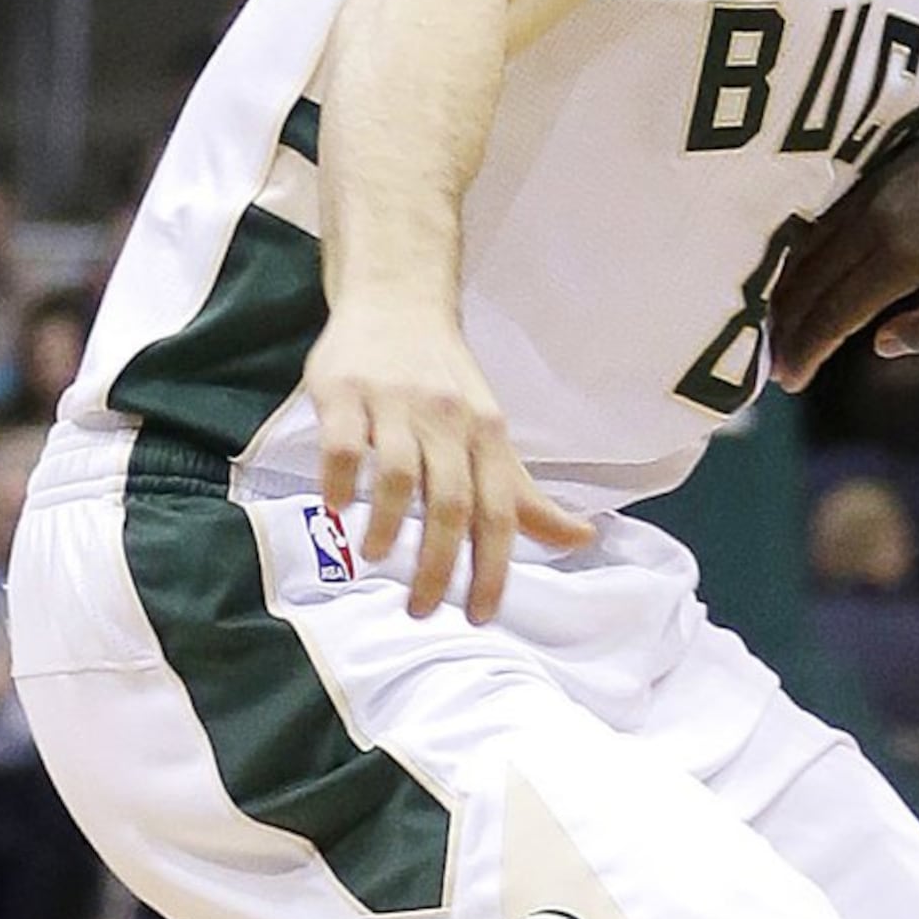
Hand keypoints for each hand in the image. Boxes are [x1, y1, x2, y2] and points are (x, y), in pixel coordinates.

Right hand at [305, 302, 595, 623]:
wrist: (398, 302)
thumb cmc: (445, 383)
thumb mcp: (491, 435)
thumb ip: (525, 496)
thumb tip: (583, 539)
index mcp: (488, 437)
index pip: (500, 512)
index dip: (493, 568)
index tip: (481, 615)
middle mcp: (448, 422)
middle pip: (452, 503)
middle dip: (441, 565)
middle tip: (424, 610)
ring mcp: (395, 406)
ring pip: (398, 474)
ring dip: (390, 525)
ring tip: (379, 559)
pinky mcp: (345, 392)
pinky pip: (342, 443)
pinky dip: (339, 481)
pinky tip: (336, 509)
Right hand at [767, 78, 918, 385]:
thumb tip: (881, 345)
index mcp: (904, 257)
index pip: (838, 313)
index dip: (809, 349)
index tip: (789, 381)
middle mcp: (876, 222)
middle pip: (813, 282)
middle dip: (787, 328)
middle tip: (771, 365)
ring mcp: (872, 192)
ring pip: (810, 248)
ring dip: (787, 291)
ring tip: (774, 326)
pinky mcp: (875, 173)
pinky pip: (824, 221)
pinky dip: (803, 254)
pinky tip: (799, 274)